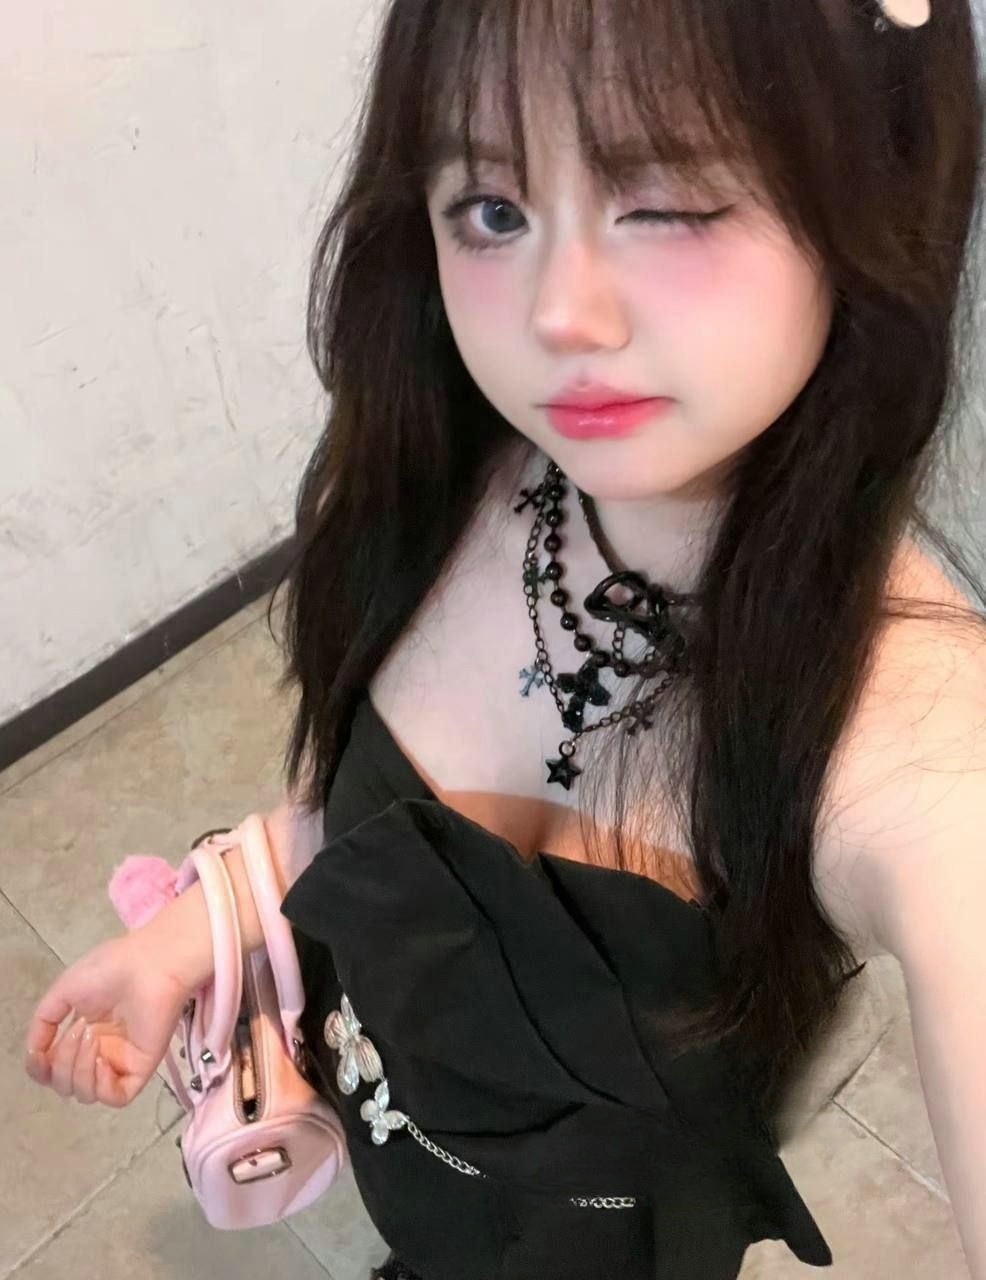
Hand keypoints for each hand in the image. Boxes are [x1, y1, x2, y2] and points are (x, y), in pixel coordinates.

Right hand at [23, 930, 191, 1107]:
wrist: (146, 965)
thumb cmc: (110, 970)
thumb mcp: (63, 991)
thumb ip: (43, 1024)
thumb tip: (34, 1054)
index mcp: (83, 1032)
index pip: (53, 1069)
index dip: (40, 1068)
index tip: (39, 1054)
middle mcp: (100, 1050)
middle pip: (65, 1084)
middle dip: (62, 1063)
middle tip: (80, 1030)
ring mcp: (120, 1061)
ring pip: (85, 1094)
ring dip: (78, 1070)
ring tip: (92, 1037)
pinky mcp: (140, 1068)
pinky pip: (114, 1098)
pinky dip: (101, 1086)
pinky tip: (102, 1060)